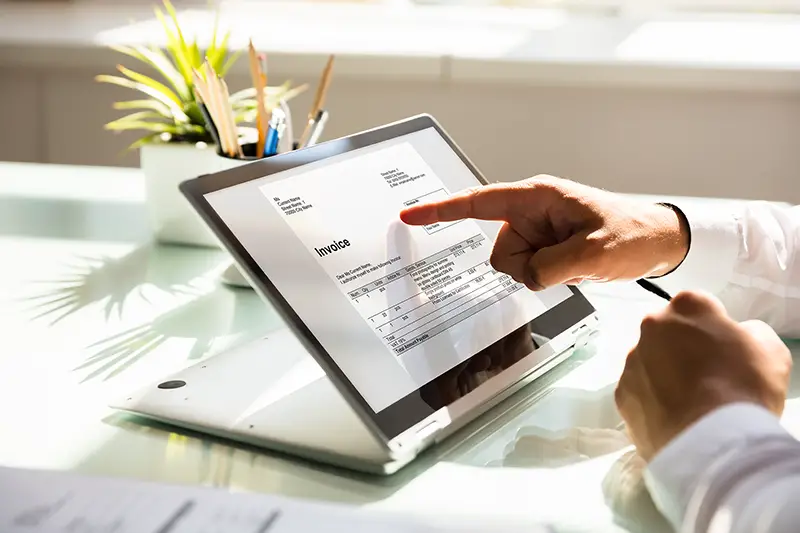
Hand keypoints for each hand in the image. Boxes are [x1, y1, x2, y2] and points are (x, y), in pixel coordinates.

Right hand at [399, 176, 688, 289]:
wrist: (658, 241)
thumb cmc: (632, 233)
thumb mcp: (593, 252)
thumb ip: (550, 267)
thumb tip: (525, 276)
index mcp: (537, 197)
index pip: (478, 203)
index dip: (441, 210)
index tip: (410, 215)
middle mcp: (532, 212)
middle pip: (501, 251)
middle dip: (528, 266)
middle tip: (566, 262)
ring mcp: (538, 230)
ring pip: (513, 266)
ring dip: (541, 273)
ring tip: (574, 263)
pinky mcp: (546, 246)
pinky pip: (528, 270)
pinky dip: (547, 275)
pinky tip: (572, 267)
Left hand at [615, 290, 791, 460]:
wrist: (711, 441)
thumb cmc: (744, 387)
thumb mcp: (769, 349)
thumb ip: (748, 333)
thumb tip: (736, 336)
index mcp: (686, 307)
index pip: (699, 306)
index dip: (714, 327)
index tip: (725, 348)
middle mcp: (651, 327)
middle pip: (668, 332)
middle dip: (683, 348)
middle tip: (707, 375)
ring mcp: (632, 361)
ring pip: (649, 361)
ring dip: (664, 374)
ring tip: (689, 403)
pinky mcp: (622, 394)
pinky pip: (639, 392)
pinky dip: (652, 401)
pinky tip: (673, 418)